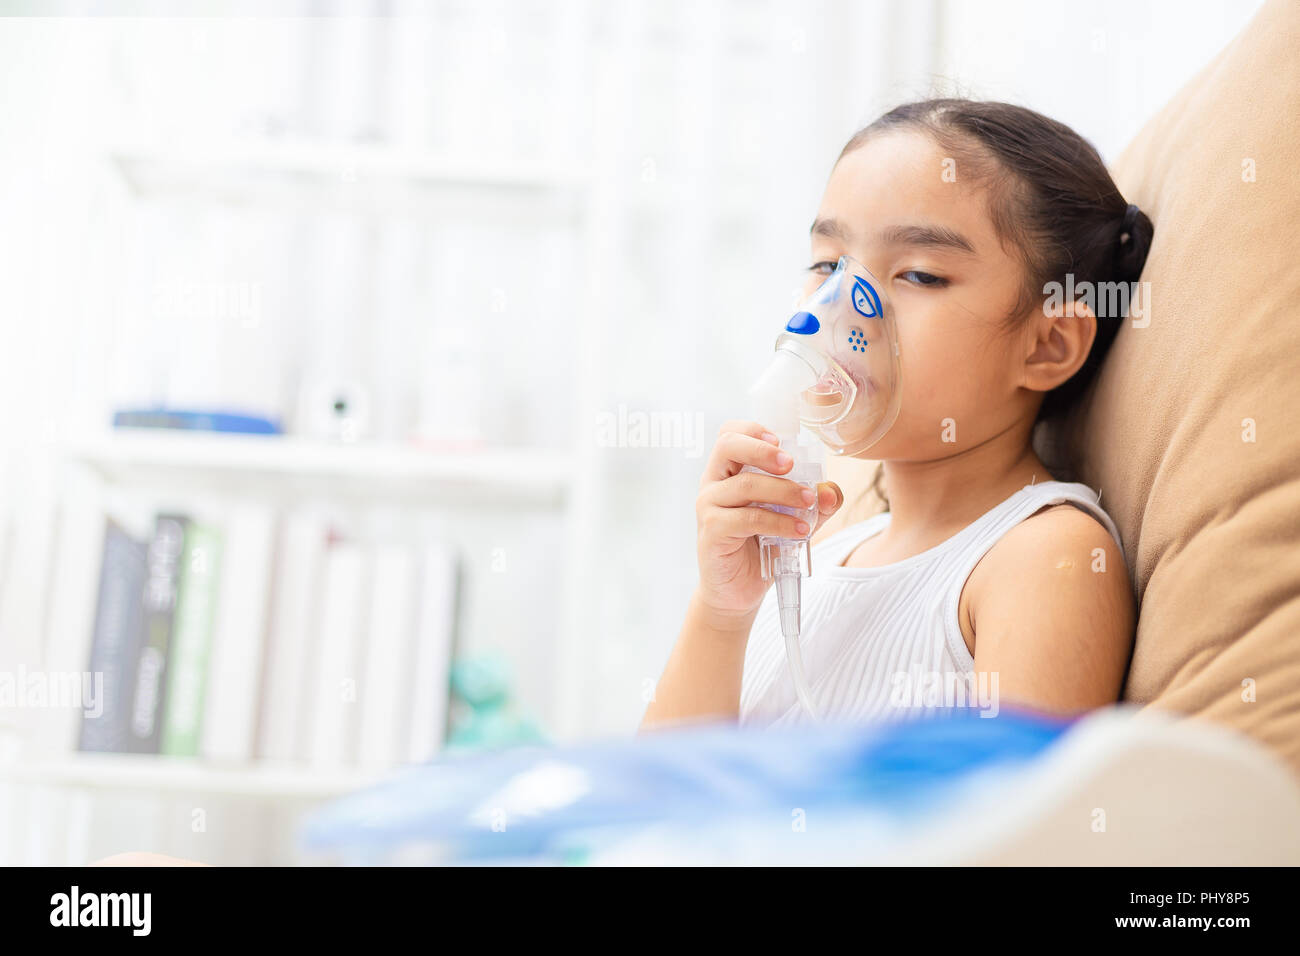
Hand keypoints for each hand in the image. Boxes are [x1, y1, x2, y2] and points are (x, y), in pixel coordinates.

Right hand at [694, 420, 842, 625]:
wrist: (739, 589)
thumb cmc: (761, 546)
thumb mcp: (792, 519)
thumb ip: (813, 503)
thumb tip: (830, 490)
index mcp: (728, 471)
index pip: (730, 433)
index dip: (754, 429)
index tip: (782, 442)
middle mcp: (713, 483)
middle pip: (728, 446)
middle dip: (764, 450)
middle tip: (792, 465)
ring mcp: (708, 507)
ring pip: (745, 485)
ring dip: (783, 492)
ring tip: (809, 504)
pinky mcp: (712, 532)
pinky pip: (747, 518)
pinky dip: (778, 523)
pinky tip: (799, 532)